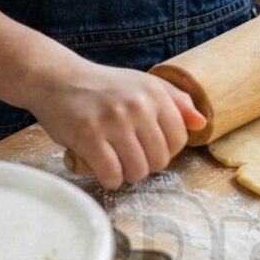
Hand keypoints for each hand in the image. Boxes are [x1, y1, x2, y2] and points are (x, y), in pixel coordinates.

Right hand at [25, 60, 206, 189]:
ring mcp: (113, 121)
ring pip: (137, 170)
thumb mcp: (143, 84)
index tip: (151, 149)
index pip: (179, 139)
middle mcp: (138, 105)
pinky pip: (111, 174)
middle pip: (159, 159)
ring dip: (128, 175)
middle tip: (131, 158)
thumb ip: (176, 101)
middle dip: (147, 166)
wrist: (58, 79)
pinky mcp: (89, 135)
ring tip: (118, 164)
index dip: (167, 151)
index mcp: (155, 93)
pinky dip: (110, 180)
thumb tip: (201, 123)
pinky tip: (105, 171)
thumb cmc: (104, 87)